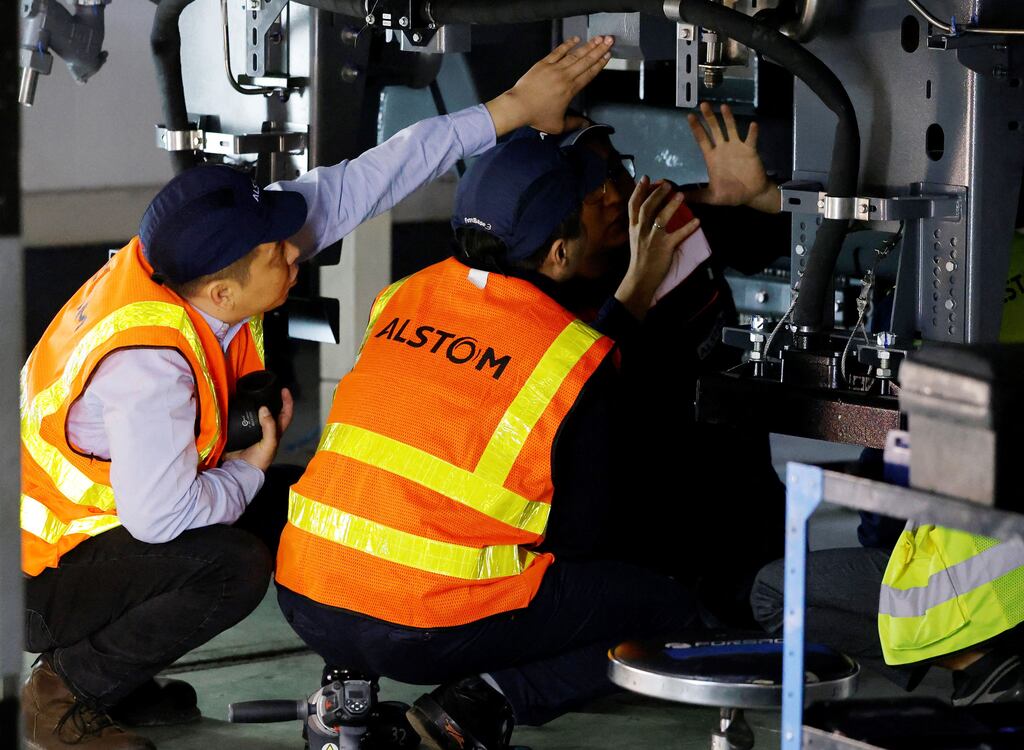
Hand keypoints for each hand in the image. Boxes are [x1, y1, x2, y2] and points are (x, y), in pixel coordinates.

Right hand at [224, 388, 293, 471]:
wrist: (239, 471)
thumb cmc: (258, 461)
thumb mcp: (269, 444)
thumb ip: (269, 427)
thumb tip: (264, 408)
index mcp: (275, 432)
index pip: (285, 414)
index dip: (287, 402)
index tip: (284, 390)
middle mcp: (265, 429)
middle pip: (271, 411)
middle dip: (270, 399)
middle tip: (265, 388)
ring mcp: (253, 430)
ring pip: (256, 413)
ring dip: (254, 404)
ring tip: (250, 392)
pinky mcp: (240, 431)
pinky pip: (242, 418)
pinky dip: (240, 410)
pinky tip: (237, 403)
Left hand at [485, 36, 613, 136]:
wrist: (519, 106)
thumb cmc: (537, 117)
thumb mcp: (558, 125)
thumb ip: (574, 123)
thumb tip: (586, 124)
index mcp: (571, 90)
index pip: (589, 74)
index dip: (600, 64)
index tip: (608, 56)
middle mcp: (565, 76)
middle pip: (585, 61)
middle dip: (599, 50)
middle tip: (610, 40)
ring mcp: (554, 68)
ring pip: (574, 55)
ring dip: (587, 46)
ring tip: (598, 38)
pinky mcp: (543, 64)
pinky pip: (558, 51)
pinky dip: (567, 45)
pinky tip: (576, 39)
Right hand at [615, 177, 700, 319]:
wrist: (639, 279)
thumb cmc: (639, 260)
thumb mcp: (636, 240)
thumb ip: (641, 226)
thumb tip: (649, 214)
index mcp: (634, 228)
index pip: (633, 205)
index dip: (639, 190)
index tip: (645, 178)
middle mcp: (641, 231)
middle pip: (647, 207)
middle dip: (657, 193)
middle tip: (667, 184)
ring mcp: (653, 239)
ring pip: (661, 218)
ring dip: (671, 205)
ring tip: (681, 195)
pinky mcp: (664, 248)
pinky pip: (678, 235)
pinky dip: (688, 228)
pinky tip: (698, 221)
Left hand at [686, 102, 778, 213]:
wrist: (751, 194)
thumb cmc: (731, 194)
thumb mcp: (711, 196)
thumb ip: (696, 195)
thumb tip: (677, 197)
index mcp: (712, 157)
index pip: (702, 139)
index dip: (696, 128)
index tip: (690, 116)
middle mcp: (723, 149)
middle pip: (714, 129)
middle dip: (709, 117)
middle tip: (703, 104)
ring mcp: (737, 148)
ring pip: (731, 129)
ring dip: (728, 118)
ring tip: (724, 107)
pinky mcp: (750, 151)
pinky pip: (751, 139)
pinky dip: (752, 132)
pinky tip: (753, 125)